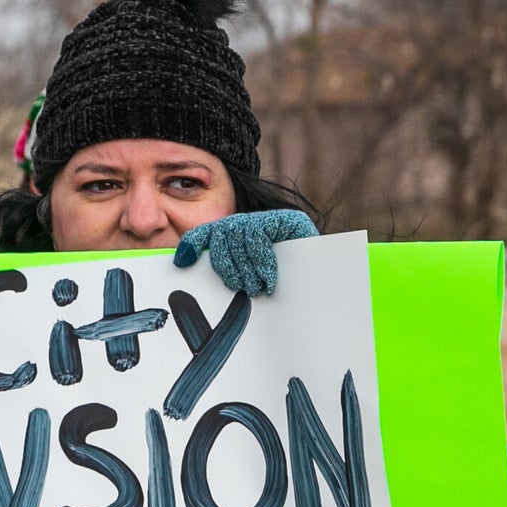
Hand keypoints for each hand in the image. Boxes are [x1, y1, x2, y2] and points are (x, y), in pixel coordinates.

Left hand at [171, 209, 318, 296]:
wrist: (325, 286)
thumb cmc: (287, 288)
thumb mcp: (251, 280)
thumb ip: (231, 271)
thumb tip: (192, 269)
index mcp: (241, 234)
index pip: (210, 231)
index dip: (194, 243)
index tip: (181, 261)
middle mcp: (254, 221)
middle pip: (223, 231)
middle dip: (226, 264)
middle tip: (239, 288)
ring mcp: (272, 218)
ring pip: (239, 233)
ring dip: (245, 267)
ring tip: (256, 287)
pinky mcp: (289, 220)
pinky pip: (258, 236)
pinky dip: (262, 262)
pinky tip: (269, 281)